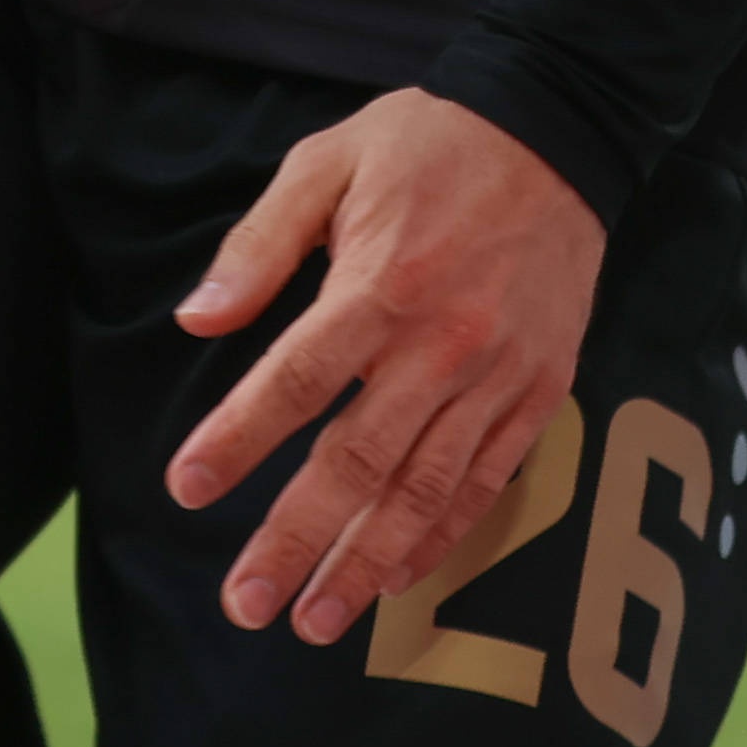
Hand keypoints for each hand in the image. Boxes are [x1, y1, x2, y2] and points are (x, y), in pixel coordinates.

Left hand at [162, 92, 606, 648]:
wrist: (558, 128)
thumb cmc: (428, 142)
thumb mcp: (327, 161)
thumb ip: (259, 245)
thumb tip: (195, 320)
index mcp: (380, 283)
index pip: (296, 381)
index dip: (238, 440)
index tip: (188, 488)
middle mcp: (441, 341)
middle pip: (357, 460)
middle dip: (296, 539)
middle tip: (245, 602)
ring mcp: (497, 373)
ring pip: (425, 490)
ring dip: (366, 561)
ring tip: (315, 618)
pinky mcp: (540, 388)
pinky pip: (488, 479)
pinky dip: (442, 536)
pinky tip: (397, 576)